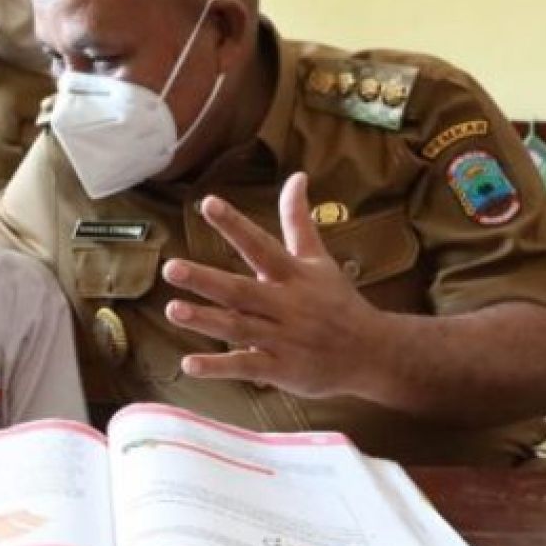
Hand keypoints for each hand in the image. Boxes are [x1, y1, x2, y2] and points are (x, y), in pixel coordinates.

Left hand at [161, 172, 384, 399]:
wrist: (374, 353)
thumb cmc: (338, 302)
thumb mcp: (319, 260)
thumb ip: (298, 221)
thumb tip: (296, 175)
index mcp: (294, 275)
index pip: (261, 244)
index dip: (235, 224)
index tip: (207, 203)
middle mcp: (287, 304)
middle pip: (242, 291)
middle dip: (206, 280)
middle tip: (171, 268)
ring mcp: (284, 339)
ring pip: (239, 328)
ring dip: (206, 320)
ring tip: (172, 310)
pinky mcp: (282, 369)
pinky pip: (247, 367)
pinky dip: (219, 366)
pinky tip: (189, 364)